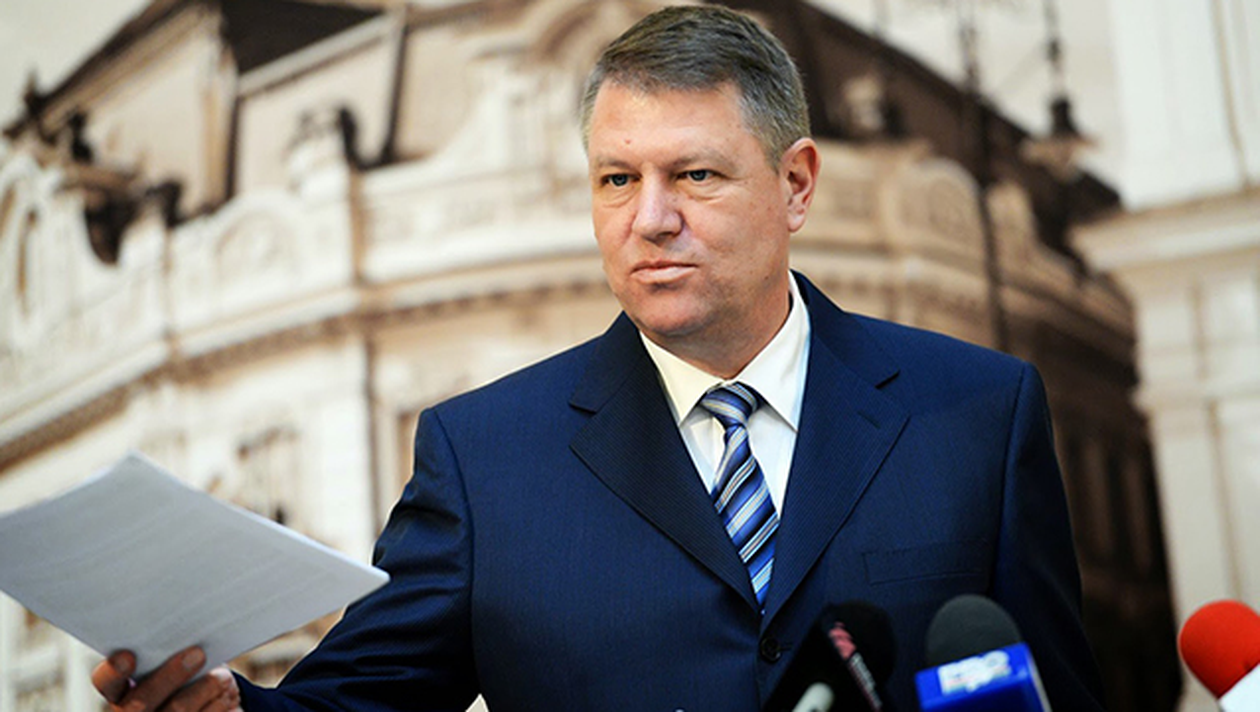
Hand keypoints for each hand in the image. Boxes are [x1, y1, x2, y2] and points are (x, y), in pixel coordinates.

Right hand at [91, 647, 242, 711]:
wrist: (204, 705)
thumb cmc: (187, 674)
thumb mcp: (174, 661)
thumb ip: (170, 651)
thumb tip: (188, 633)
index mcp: (120, 691)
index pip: (106, 681)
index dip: (113, 671)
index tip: (128, 656)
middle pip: (141, 702)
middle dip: (171, 676)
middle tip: (198, 653)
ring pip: (176, 710)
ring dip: (203, 690)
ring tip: (222, 678)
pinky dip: (218, 706)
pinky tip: (225, 697)